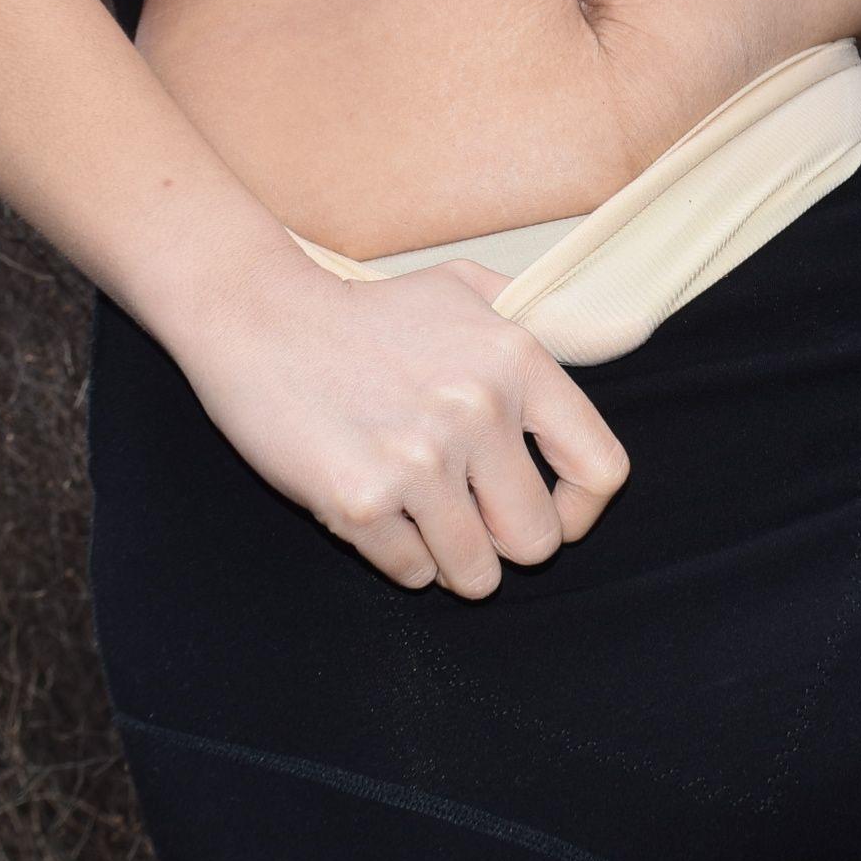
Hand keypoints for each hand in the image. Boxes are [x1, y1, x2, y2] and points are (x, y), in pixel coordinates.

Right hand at [173, 254, 631, 598]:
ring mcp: (420, 459)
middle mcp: (477, 410)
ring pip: (476, 573)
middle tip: (468, 521)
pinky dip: (400, 557)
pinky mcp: (362, 499)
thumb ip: (532, 325)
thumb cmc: (364, 313)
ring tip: (422, 521)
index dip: (580, 512)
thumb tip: (595, 351)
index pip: (601, 470)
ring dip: (453, 562)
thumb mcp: (464, 288)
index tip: (552, 515)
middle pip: (536, 541)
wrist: (259, 317)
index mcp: (517, 360)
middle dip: (503, 544)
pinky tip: (377, 512)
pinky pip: (411, 572)